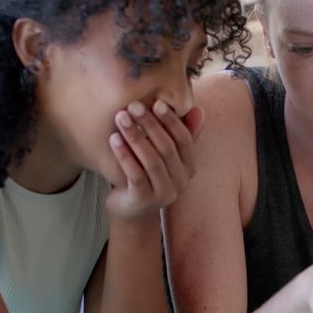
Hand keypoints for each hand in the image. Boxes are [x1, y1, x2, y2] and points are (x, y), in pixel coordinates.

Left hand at [104, 100, 204, 219]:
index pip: (185, 141)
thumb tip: (198, 109)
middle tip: (133, 106)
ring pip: (151, 161)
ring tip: (121, 118)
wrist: (129, 210)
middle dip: (150, 125)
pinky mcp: (144, 201)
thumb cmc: (146, 174)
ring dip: (135, 137)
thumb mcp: (164, 155)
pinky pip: (135, 175)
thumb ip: (180, 133)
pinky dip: (124, 155)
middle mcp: (180, 182)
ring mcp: (163, 193)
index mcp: (189, 167)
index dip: (172, 122)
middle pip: (167, 149)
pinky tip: (113, 139)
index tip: (157, 103)